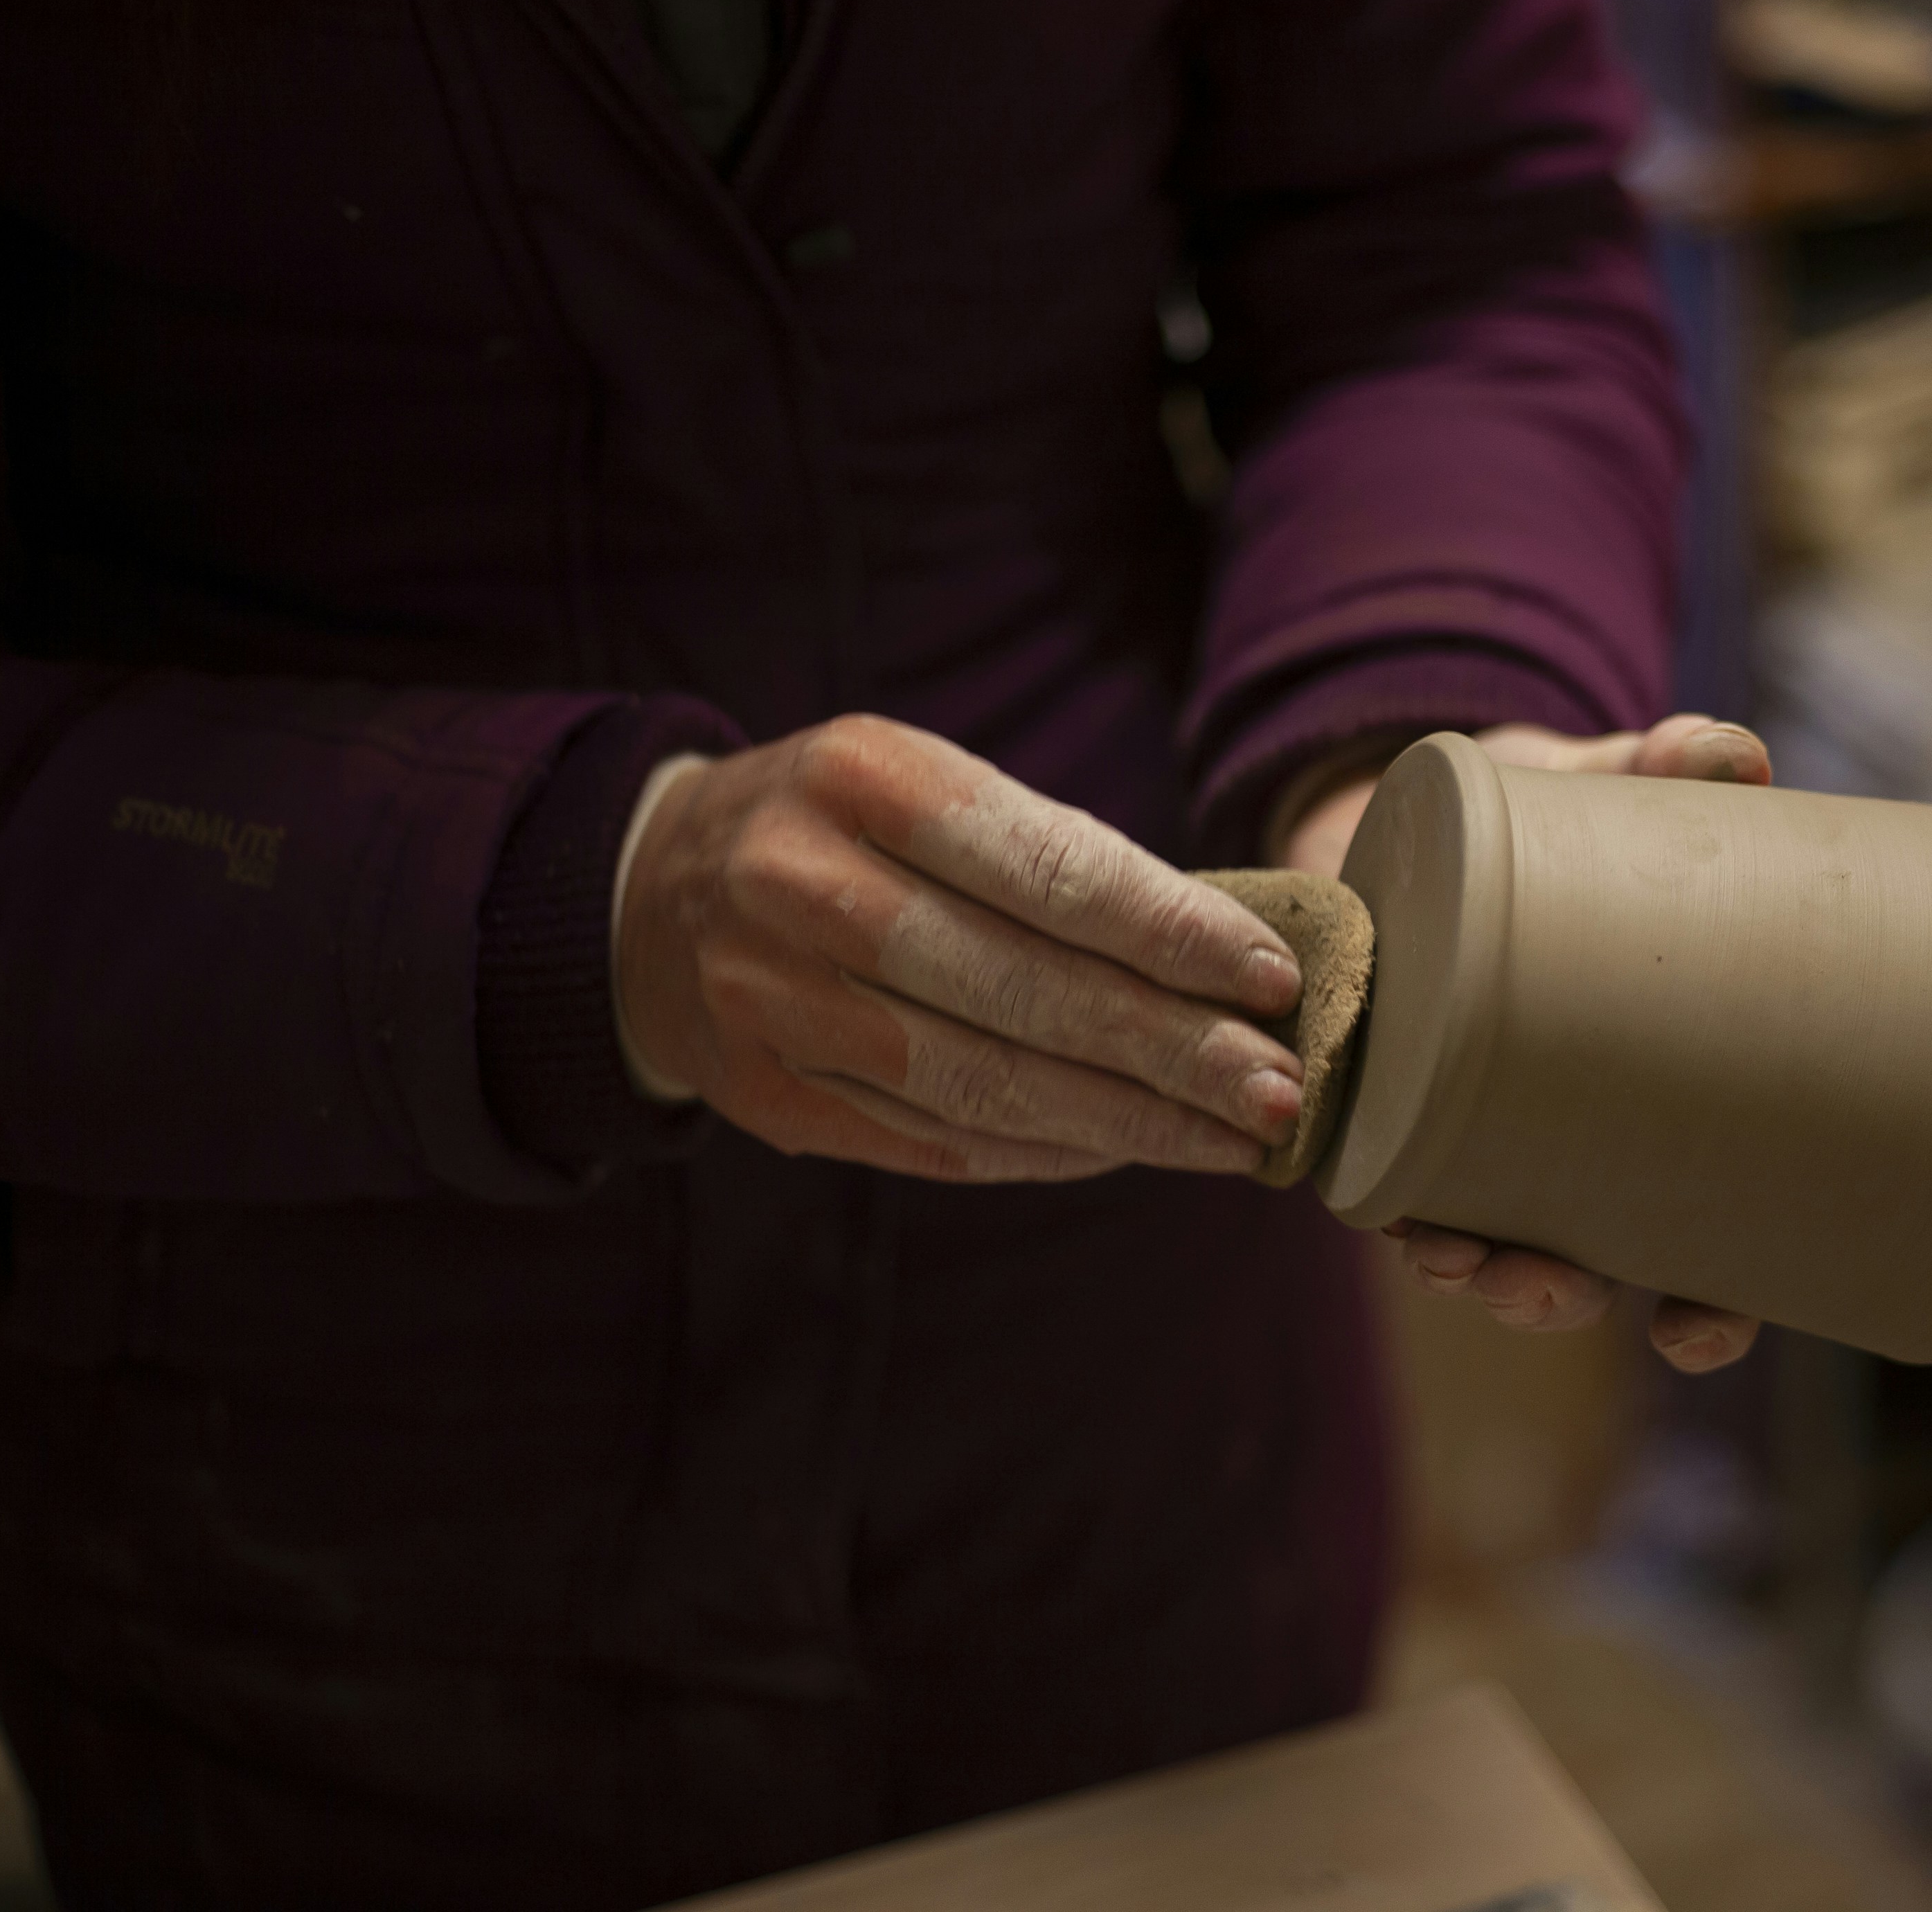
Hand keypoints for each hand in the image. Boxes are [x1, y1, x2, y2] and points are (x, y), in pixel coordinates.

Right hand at [617, 714, 1309, 1182]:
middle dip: (1176, 1052)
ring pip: (988, 1084)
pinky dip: (1048, 1152)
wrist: (649, 891)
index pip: (1052, 869)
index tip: (1271, 980)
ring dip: (1131, 1123)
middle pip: (1029, 992)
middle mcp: (808, 888)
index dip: (1171, 934)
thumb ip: (1053, 852)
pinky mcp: (770, 1096)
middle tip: (1283, 1092)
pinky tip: (1129, 1150)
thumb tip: (1225, 950)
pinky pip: (937, 1141)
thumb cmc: (843, 825)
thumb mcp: (926, 783)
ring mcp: (777, 1002)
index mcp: (867, 779)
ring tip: (1234, 1138)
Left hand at [1282, 713, 1771, 1372]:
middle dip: (1556, 1297)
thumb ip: (1655, 769)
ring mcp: (1463, 1127)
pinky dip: (1385, 1199)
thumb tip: (1728, 750)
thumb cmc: (1545, 820)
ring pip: (1473, 1240)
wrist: (1410, 806)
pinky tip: (1380, 1208)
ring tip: (1454, 1256)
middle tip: (1545, 1284)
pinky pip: (1381, 1173)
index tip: (1694, 1330)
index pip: (1696, 1245)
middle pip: (1577, 1269)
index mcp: (1645, 1109)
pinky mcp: (1378, 1092)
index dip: (1708, 1310)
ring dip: (1467, 1269)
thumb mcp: (1597, 792)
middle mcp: (1557, 1141)